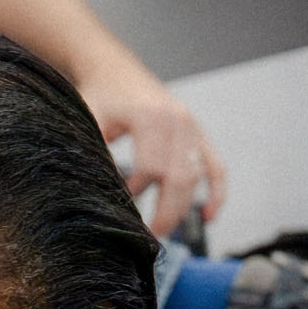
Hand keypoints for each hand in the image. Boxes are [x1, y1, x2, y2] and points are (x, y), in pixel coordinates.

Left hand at [81, 73, 223, 235]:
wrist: (116, 70)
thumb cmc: (100, 96)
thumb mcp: (91, 122)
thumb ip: (98, 153)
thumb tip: (103, 191)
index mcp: (152, 117)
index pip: (152, 167)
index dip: (136, 190)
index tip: (120, 202)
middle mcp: (179, 122)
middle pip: (180, 177)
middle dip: (166, 212)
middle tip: (150, 238)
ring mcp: (192, 128)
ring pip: (197, 177)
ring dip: (184, 208)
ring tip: (165, 233)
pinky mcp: (198, 134)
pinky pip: (215, 167)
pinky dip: (216, 192)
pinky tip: (209, 216)